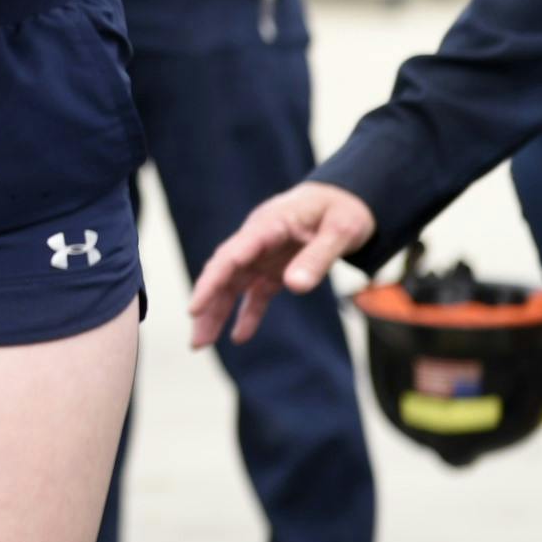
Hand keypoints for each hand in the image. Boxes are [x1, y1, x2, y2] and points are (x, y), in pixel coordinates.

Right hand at [187, 180, 373, 346]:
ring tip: (201, 343)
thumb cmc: (343, 209)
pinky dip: (247, 314)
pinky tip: (238, 337)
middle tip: (196, 340)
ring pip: (233, 285)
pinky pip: (256, 293)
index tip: (194, 307)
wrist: (346, 198)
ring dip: (218, 312)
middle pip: (225, 273)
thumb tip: (294, 287)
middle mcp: (257, 241)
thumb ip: (317, 257)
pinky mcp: (275, 268)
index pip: (231, 256)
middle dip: (207, 305)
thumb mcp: (340, 231)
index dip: (212, 283)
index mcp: (268, 226)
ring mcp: (264, 255)